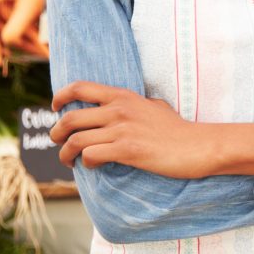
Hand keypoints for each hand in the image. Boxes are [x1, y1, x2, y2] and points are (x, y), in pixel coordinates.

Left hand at [51, 82, 214, 178]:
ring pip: (75, 141)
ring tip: (70, 161)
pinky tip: (93, 166)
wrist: (198, 146)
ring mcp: (123, 129)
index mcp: (124, 96)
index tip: (55, 108)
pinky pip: (90, 155)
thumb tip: (119, 108)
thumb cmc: (178, 130)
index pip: (80, 87)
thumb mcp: (155, 107)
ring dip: (66, 154)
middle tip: (58, 142)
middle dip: (56, 133)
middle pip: (70, 118)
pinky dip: (86, 163)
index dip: (60, 96)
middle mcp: (120, 110)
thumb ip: (134, 104)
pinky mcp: (128, 150)